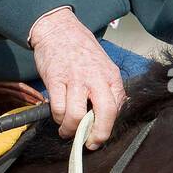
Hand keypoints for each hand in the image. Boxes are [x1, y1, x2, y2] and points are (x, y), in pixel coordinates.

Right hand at [29, 9, 126, 148]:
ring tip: (66, 129)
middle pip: (104, 114)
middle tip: (87, 143)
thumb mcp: (103, 65)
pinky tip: (57, 115)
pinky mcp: (55, 79)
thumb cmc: (80, 49)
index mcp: (110, 76)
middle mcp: (95, 78)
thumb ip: (109, 88)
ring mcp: (75, 78)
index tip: (98, 138)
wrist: (58, 29)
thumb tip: (114, 112)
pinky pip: (58, 108)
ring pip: (76, 116)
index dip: (107, 129)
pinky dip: (57, 117)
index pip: (116, 108)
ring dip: (70, 129)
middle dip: (96, 135)